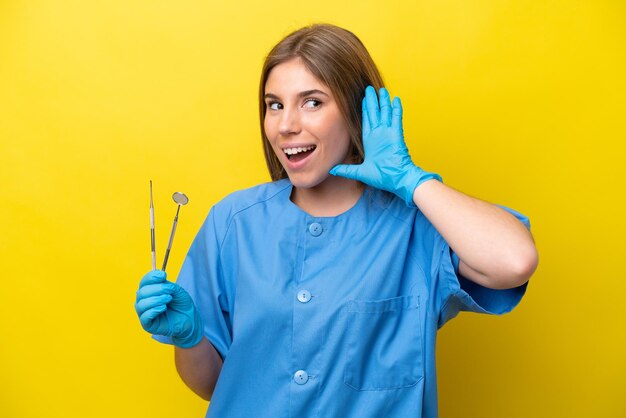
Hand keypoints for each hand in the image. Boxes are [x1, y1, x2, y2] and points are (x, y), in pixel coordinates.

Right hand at [134, 270, 203, 347]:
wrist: (190, 319)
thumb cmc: (181, 304)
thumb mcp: (176, 290)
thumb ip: (166, 284)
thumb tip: (158, 275)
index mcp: (149, 291)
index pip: (144, 282)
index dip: (151, 277)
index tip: (163, 275)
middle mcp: (144, 301)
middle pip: (141, 292)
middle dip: (157, 289)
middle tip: (170, 290)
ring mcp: (144, 313)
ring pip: (141, 304)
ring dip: (155, 299)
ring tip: (168, 299)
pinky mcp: (147, 325)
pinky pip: (144, 317)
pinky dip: (153, 310)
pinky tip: (163, 308)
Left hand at [330, 86, 440, 205]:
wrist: (398, 180)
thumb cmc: (383, 177)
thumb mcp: (360, 172)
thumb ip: (346, 170)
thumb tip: (331, 170)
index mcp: (371, 141)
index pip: (367, 121)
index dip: (364, 109)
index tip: (362, 99)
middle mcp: (380, 134)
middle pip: (375, 113)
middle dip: (371, 101)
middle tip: (368, 88)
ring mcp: (389, 133)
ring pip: (385, 112)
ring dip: (383, 101)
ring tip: (381, 89)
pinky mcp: (396, 134)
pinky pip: (396, 118)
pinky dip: (396, 108)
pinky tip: (395, 99)